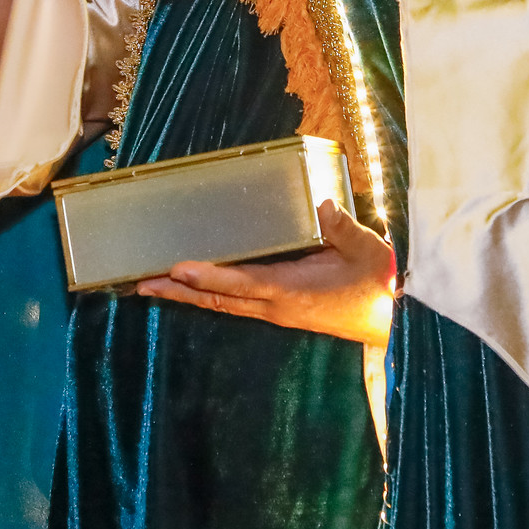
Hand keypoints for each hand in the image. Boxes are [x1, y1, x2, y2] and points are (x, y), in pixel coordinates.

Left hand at [134, 201, 396, 346]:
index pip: (241, 282)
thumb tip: (323, 204)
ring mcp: (274, 310)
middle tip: (140, 284)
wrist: (388, 324)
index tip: (177, 268)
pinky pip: (233, 302)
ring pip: (221, 303)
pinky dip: (207, 293)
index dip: (208, 275)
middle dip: (178, 291)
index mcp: (290, 290)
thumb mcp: (367, 252)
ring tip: (152, 285)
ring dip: (186, 294)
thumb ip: (344, 229)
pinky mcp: (278, 310)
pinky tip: (192, 287)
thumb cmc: (376, 284)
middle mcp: (274, 305)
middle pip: (217, 299)